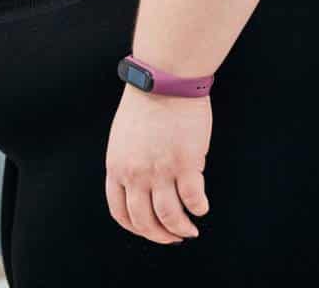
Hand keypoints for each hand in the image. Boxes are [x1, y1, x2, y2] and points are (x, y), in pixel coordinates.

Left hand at [105, 87, 211, 244]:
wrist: (163, 81)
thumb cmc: (146, 105)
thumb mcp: (123, 139)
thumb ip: (128, 164)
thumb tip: (141, 187)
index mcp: (116, 167)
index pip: (120, 212)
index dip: (137, 228)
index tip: (151, 231)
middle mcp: (135, 174)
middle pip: (145, 221)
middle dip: (161, 236)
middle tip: (175, 237)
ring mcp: (160, 171)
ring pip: (170, 217)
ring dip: (182, 229)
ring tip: (191, 229)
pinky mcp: (185, 164)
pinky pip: (193, 199)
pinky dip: (199, 209)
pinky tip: (202, 207)